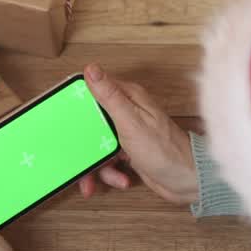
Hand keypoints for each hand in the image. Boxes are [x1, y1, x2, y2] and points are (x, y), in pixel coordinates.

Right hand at [77, 63, 198, 204]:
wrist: (188, 181)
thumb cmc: (166, 150)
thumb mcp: (131, 121)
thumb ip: (109, 96)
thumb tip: (92, 69)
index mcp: (128, 98)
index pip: (93, 92)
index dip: (76, 105)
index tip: (62, 118)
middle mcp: (128, 112)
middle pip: (92, 123)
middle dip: (83, 145)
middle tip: (77, 160)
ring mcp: (128, 133)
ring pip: (98, 145)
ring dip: (97, 166)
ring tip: (95, 182)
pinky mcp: (130, 152)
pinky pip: (109, 160)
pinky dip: (111, 173)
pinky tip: (122, 179)